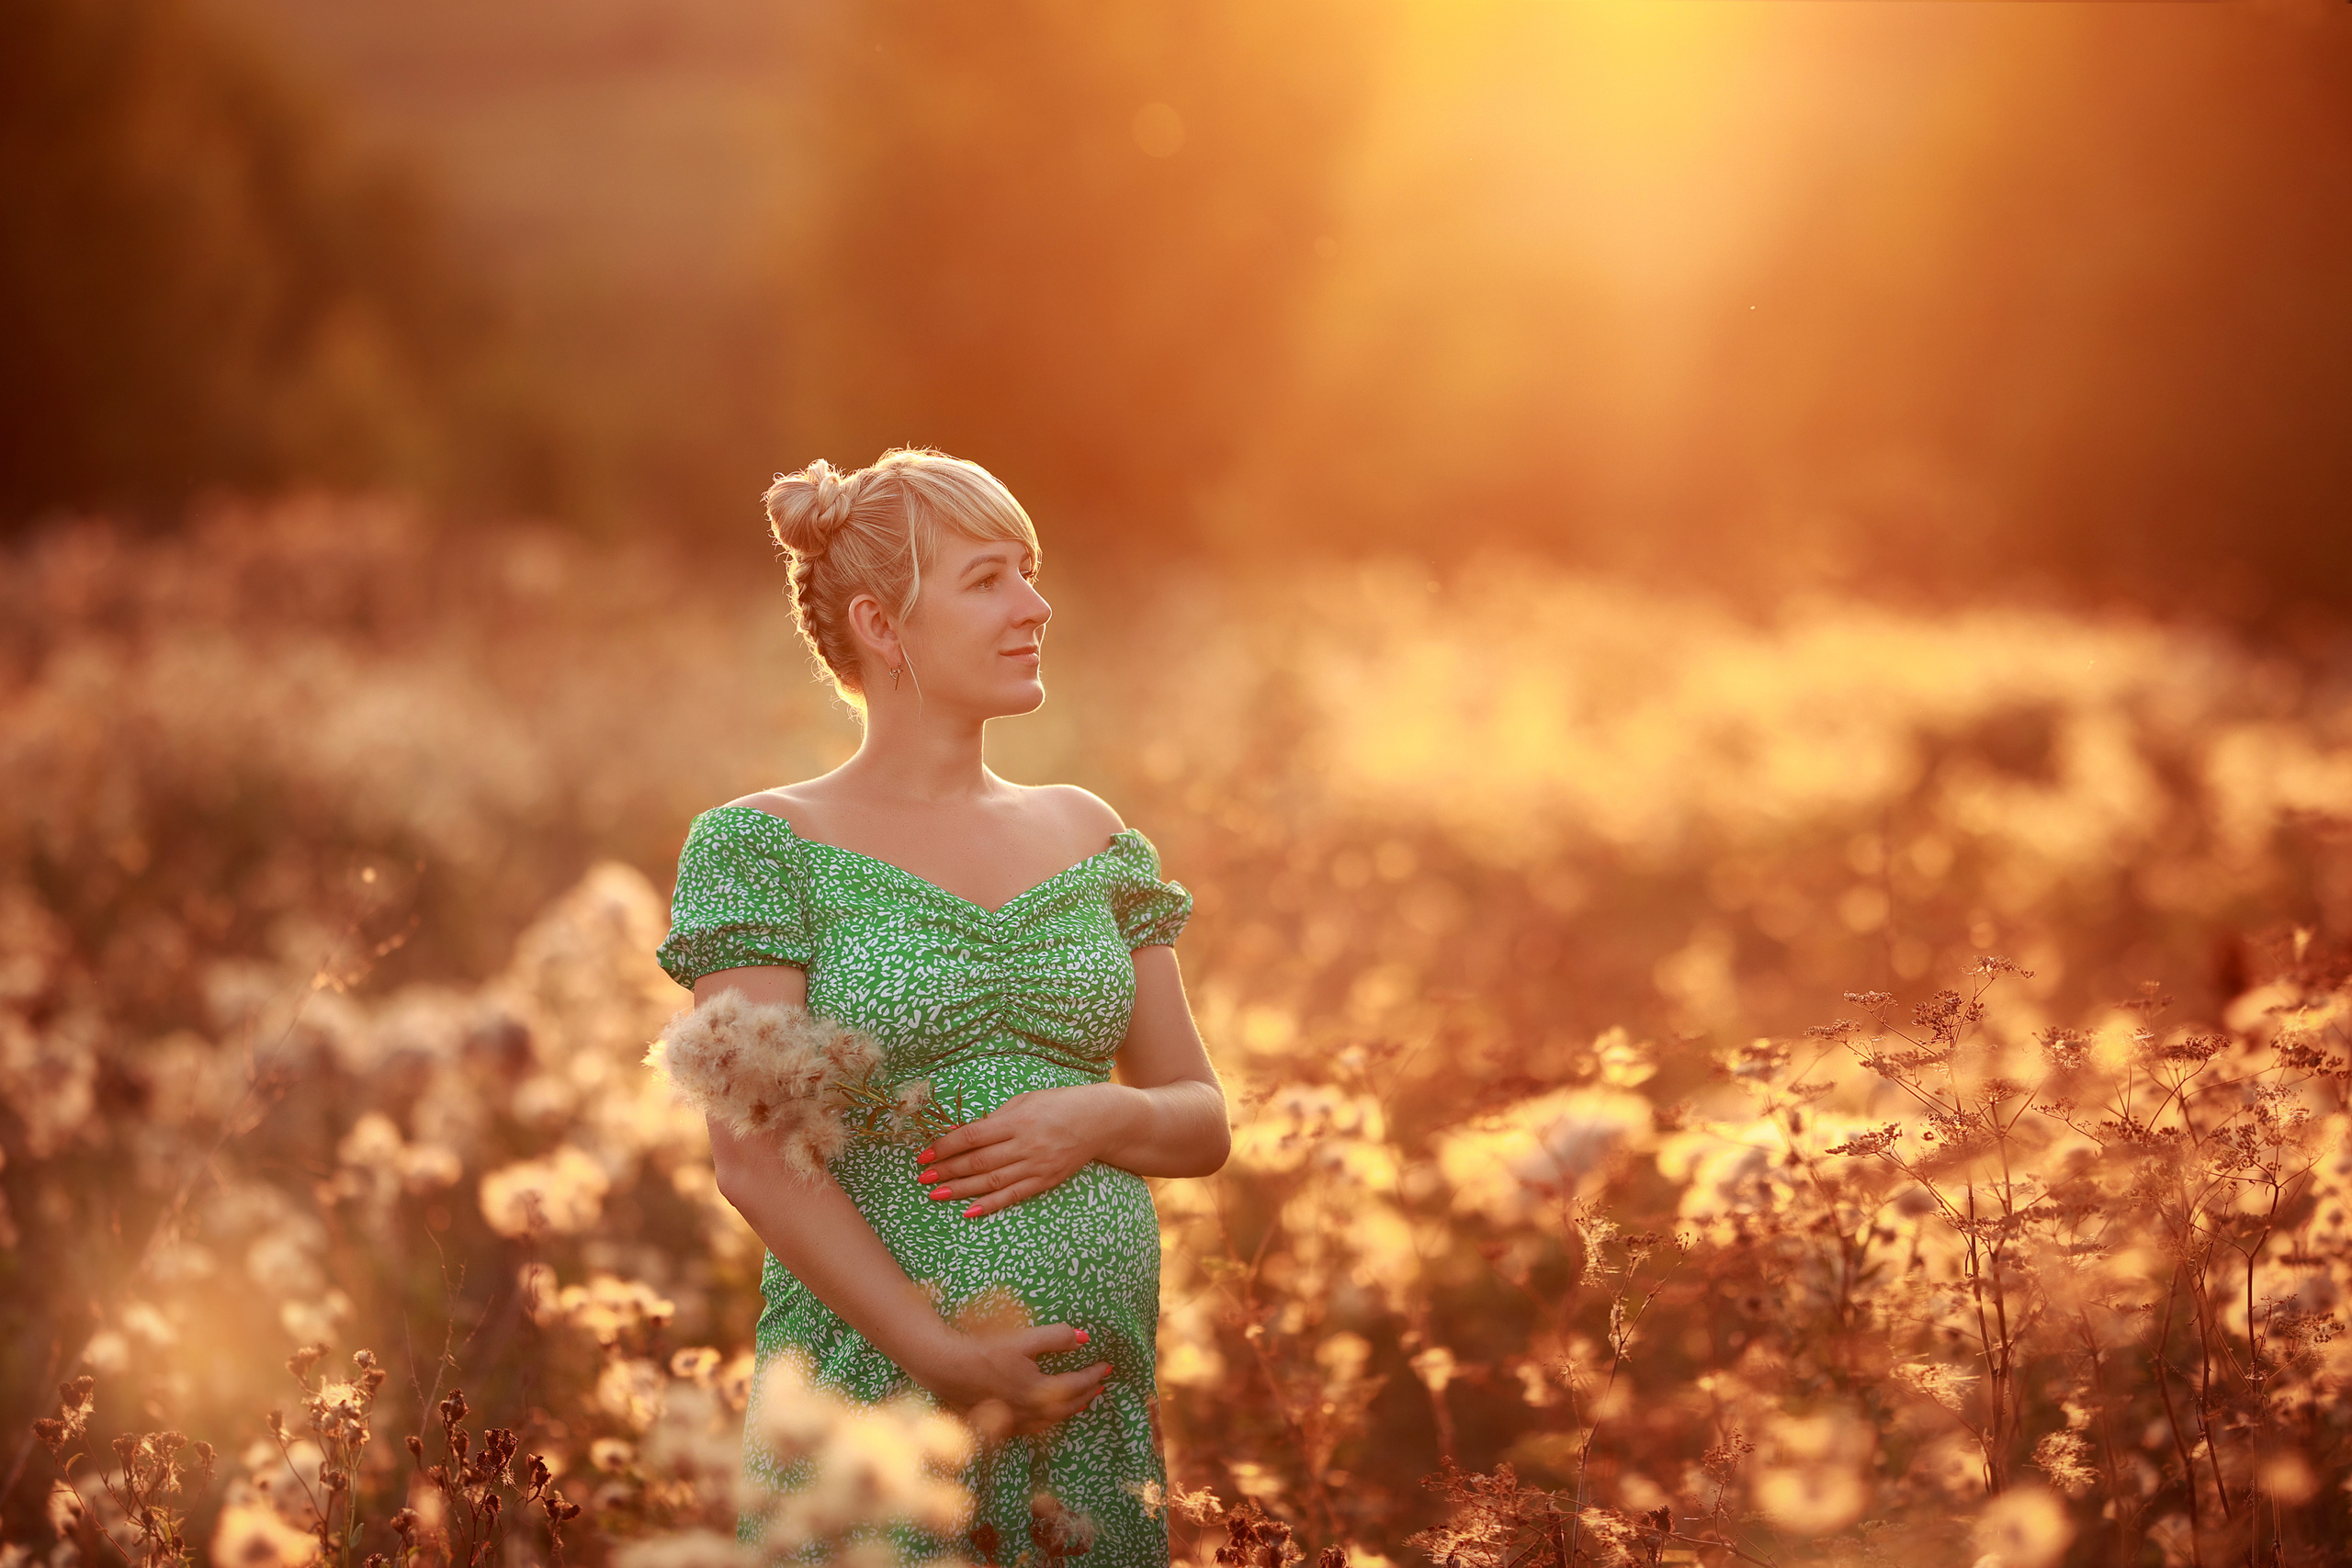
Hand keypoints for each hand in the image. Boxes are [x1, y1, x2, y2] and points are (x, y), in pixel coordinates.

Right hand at [907, 1321, 1110, 1434]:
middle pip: (1069, 1406)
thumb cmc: (984, 1350)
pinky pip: (1034, 1427)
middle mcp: (1030, 1412)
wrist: (945, 1368)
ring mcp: (1014, 1421)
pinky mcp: (1000, 1425)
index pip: (1077, 1384)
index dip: (1094, 1374)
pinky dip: (1049, 1419)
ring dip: (1071, 1408)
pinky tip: (1048, 1413)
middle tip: (1101, 1383)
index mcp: (1039, 1391)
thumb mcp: (1022, 1339)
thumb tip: (1085, 1338)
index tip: (1108, 1365)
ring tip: (1082, 1399)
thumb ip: (1056, 1337)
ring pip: (1052, 1420)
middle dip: (1088, 1393)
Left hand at [914, 1084, 1133, 1217]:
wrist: (1098, 1121)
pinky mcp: (1045, 1180)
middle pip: (978, 1161)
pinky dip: (990, 1204)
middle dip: (948, 1170)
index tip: (925, 1155)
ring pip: (992, 1182)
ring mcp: (1036, 1165)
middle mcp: (1026, 1144)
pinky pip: (1014, 1195)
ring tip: (937, 1194)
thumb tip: (965, 1135)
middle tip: (923, 1178)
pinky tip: (969, 1211)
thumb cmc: (1057, 1104)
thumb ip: (996, 1119)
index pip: (973, 1136)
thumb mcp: (1025, 1101)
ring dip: (961, 1189)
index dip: (946, 1147)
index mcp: (1018, 1120)